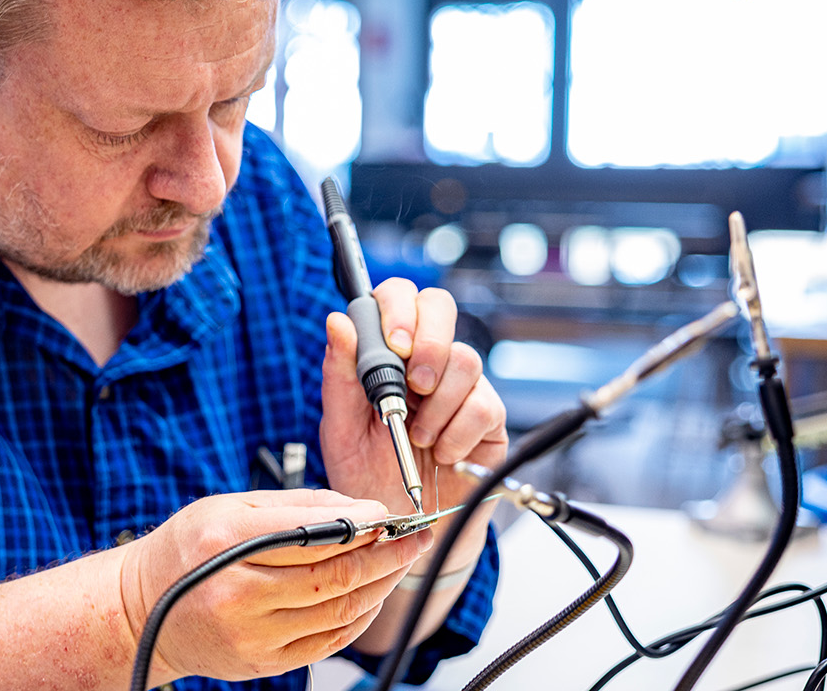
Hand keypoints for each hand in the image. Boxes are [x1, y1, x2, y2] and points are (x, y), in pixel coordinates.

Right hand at [118, 489, 433, 683]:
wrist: (142, 611)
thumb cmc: (186, 550)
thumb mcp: (228, 507)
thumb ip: (295, 504)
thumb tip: (359, 507)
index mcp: (226, 543)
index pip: (313, 534)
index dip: (363, 527)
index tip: (390, 517)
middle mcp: (237, 593)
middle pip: (333, 577)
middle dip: (385, 556)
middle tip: (412, 539)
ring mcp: (251, 635)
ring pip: (338, 612)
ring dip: (380, 586)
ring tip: (398, 563)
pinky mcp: (263, 663)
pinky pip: (329, 642)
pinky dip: (359, 617)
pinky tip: (371, 595)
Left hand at [319, 279, 507, 532]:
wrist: (402, 529)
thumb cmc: (367, 477)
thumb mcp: (340, 431)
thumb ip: (339, 376)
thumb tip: (337, 320)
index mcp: (385, 355)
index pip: (398, 297)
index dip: (397, 308)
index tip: (393, 345)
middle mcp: (424, 362)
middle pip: (440, 305)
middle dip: (428, 341)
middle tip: (414, 385)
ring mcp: (459, 387)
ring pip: (464, 360)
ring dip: (436, 405)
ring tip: (418, 438)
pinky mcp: (488, 420)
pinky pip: (483, 406)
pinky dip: (457, 435)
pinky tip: (443, 454)